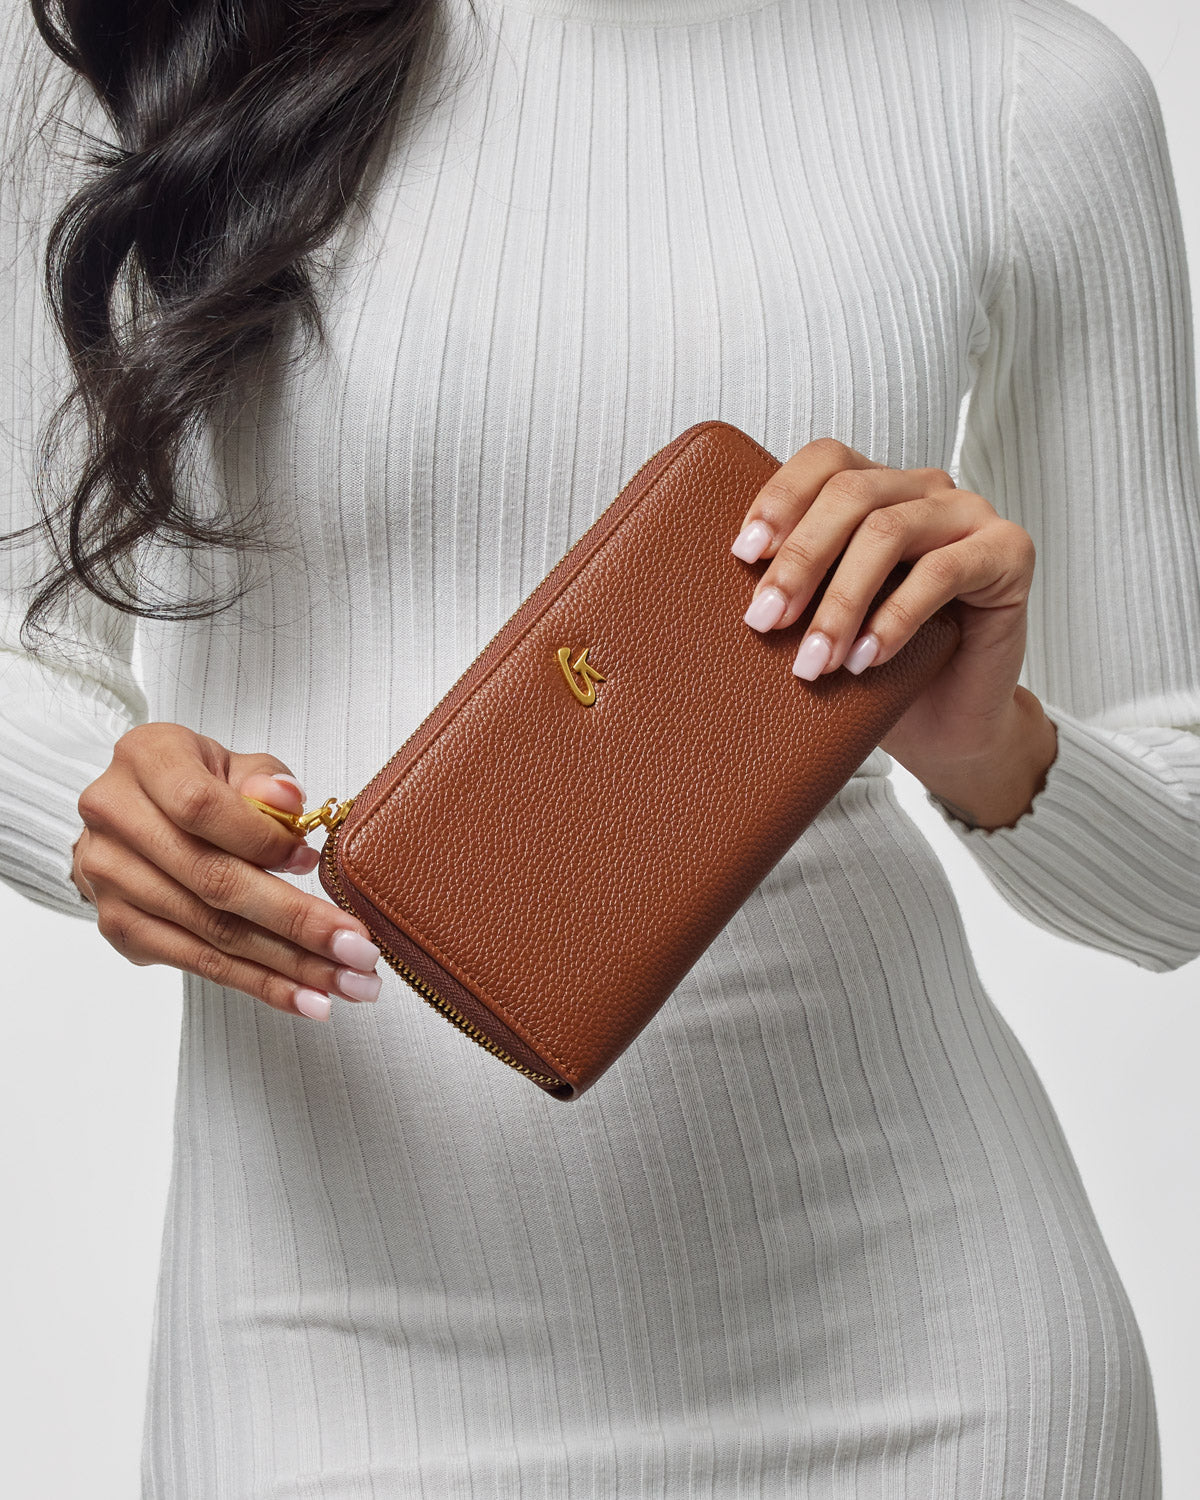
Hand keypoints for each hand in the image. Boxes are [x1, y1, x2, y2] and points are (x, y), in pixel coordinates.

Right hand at [71, 722, 381, 1021]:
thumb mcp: (235, 762)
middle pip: (214, 882)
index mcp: (146, 760)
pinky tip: (307, 998)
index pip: (201, 807)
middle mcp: (116, 819)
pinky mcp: (119, 928)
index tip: (314, 863)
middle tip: (359, 951)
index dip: (262, 839)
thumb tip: (289, 802)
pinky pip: (199, 963)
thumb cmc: (199, 781)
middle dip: (297, 922)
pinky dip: (259, 984)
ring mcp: (111, 879)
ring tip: (348, 986)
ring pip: (212, 933)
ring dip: (288, 967)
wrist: (137, 813)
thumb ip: (264, 779)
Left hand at [730, 436, 1042, 776]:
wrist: (947, 724)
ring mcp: (970, 516)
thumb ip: (791, 584)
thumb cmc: (878, 667)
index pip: (825, 461)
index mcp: (878, 488)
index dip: (781, 498)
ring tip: (814, 660)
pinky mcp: (1009, 553)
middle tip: (764, 621)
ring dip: (841, 600)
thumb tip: (715, 585)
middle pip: (851, 494)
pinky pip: (942, 573)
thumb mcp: (822, 617)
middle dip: (799, 559)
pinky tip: (867, 659)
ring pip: (888, 532)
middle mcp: (925, 490)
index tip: (743, 554)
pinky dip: (895, 617)